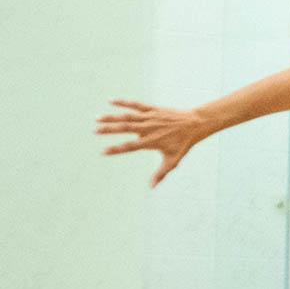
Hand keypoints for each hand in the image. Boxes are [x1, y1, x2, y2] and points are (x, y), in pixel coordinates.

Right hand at [96, 100, 213, 187]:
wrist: (195, 124)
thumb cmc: (183, 144)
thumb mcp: (173, 160)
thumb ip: (161, 173)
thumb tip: (151, 187)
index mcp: (152, 142)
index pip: (130, 146)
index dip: (116, 149)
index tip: (103, 151)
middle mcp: (148, 129)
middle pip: (125, 129)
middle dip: (109, 130)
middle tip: (94, 131)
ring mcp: (149, 118)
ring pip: (127, 116)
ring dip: (111, 117)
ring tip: (97, 118)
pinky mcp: (152, 109)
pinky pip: (135, 105)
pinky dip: (123, 102)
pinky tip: (111, 101)